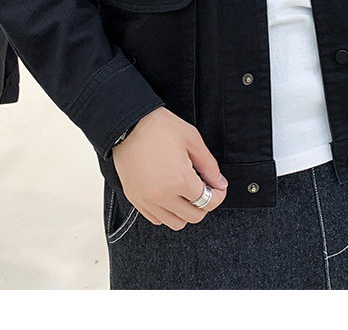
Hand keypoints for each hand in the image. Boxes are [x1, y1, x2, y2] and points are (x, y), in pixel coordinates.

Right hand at [112, 105, 227, 229]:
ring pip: (175, 223)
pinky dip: (167, 212)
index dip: (219, 195)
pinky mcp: (135, 199)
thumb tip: (220, 183)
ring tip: (186, 193)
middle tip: (204, 189)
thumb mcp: (191, 139)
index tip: (219, 188)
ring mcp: (147, 200)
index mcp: (180, 180)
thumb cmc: (159, 127)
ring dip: (185, 211)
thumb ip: (209, 165)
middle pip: (194, 216)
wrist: (127, 125)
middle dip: (205, 204)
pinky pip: (156, 219)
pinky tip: (169, 194)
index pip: (208, 201)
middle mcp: (163, 195)